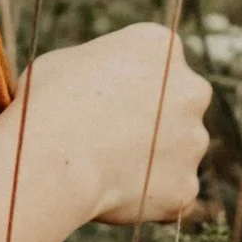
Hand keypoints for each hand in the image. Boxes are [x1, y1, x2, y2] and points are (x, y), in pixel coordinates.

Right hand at [28, 23, 211, 229]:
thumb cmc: (48, 101)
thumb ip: (103, 71)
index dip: (126, 83)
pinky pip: (169, 192)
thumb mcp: (69, 62)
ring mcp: (194, 140)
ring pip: (176, 151)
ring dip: (152, 159)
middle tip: (109, 136)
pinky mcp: (187, 186)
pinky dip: (147, 196)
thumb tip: (102, 87)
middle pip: (178, 104)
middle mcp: (191, 89)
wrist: (52, 157)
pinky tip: (112, 195)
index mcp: (160, 45)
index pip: (155, 62)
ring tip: (102, 168)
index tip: (101, 99)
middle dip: (153, 119)